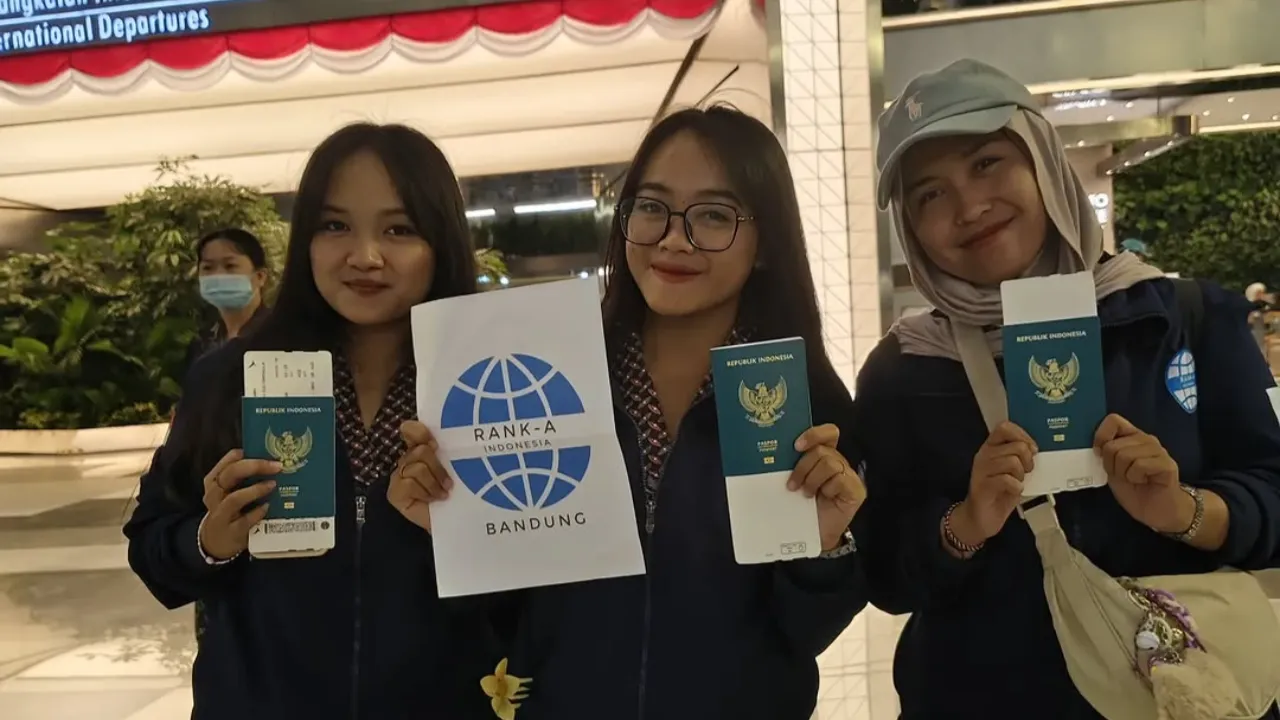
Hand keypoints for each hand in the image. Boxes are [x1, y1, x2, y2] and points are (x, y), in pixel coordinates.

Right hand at [200, 449, 280, 560]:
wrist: (216, 541)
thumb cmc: (229, 509)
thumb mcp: (230, 491)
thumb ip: (244, 476)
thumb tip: (271, 461)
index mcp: (214, 480)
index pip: (227, 462)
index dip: (247, 454)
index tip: (267, 451)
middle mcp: (214, 495)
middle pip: (230, 474)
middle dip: (255, 467)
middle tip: (277, 466)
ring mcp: (221, 514)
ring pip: (234, 498)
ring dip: (256, 490)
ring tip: (273, 484)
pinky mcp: (232, 531)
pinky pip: (244, 521)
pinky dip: (258, 512)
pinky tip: (268, 506)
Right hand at [388, 420, 453, 532]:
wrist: (451, 522)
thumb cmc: (455, 496)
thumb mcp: (455, 470)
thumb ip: (448, 454)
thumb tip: (448, 441)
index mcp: (421, 450)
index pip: (411, 430)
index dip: (419, 431)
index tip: (435, 444)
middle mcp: (407, 460)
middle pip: (421, 451)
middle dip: (438, 468)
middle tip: (448, 483)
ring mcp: (398, 476)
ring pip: (417, 467)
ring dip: (434, 483)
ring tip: (442, 494)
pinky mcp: (394, 492)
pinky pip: (409, 483)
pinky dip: (425, 493)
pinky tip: (431, 500)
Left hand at [788, 424, 865, 551]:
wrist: (813, 536)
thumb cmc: (800, 507)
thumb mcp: (793, 482)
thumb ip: (790, 466)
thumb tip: (771, 454)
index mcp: (822, 455)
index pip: (827, 433)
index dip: (813, 434)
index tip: (796, 446)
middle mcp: (837, 462)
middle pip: (822, 449)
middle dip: (802, 466)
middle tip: (792, 484)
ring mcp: (849, 475)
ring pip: (830, 462)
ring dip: (812, 479)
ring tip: (805, 494)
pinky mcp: (856, 490)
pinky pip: (840, 479)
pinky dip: (827, 488)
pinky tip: (824, 498)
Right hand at [953, 422, 1036, 546]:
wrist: (981, 518)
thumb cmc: (999, 494)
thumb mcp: (1013, 471)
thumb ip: (1020, 457)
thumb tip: (1034, 448)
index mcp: (991, 448)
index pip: (1005, 427)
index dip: (1022, 436)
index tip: (1032, 449)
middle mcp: (984, 455)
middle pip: (1016, 446)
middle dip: (1028, 460)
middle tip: (1026, 472)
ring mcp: (981, 470)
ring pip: (1012, 461)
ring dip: (1021, 475)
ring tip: (1017, 482)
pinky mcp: (982, 486)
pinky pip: (1006, 480)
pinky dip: (1016, 487)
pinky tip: (1013, 491)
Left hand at [1094, 414, 1188, 532]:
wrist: (1156, 511)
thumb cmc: (1134, 490)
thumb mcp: (1112, 469)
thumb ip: (1105, 453)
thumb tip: (1096, 445)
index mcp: (1132, 437)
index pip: (1113, 420)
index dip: (1101, 436)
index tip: (1099, 454)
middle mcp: (1146, 439)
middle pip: (1113, 445)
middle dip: (1111, 465)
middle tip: (1123, 476)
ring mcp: (1158, 450)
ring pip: (1124, 455)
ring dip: (1123, 473)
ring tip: (1134, 479)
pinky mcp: (1167, 464)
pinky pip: (1139, 465)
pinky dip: (1135, 478)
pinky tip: (1144, 482)